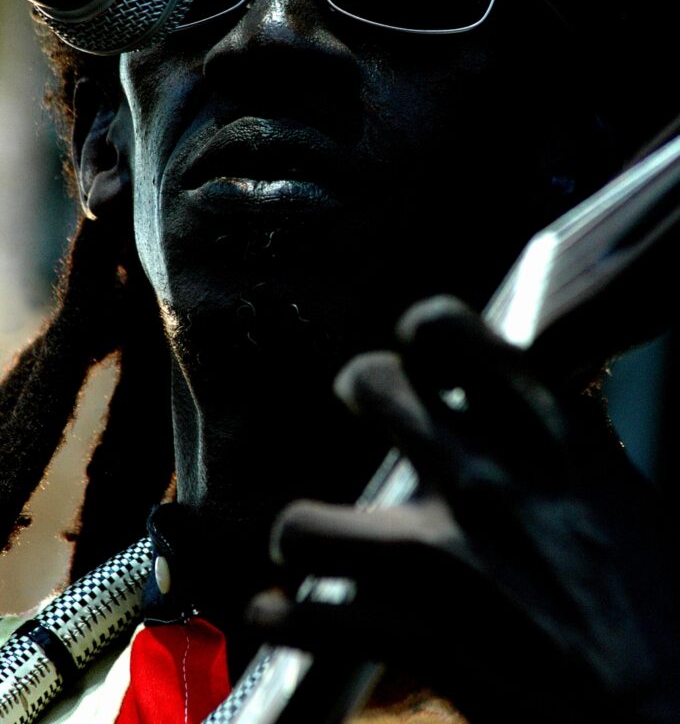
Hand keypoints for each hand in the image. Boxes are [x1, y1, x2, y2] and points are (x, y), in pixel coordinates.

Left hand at [248, 296, 679, 722]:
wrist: (661, 718)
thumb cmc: (649, 609)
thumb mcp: (617, 497)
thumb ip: (557, 446)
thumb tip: (513, 405)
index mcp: (547, 435)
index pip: (451, 328)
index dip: (422, 332)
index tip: (420, 353)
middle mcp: (487, 475)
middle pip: (372, 383)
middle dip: (361, 389)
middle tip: (364, 405)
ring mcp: (444, 556)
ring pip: (307, 519)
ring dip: (304, 536)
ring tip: (312, 544)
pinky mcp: (417, 637)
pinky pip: (303, 618)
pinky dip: (282, 619)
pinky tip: (281, 615)